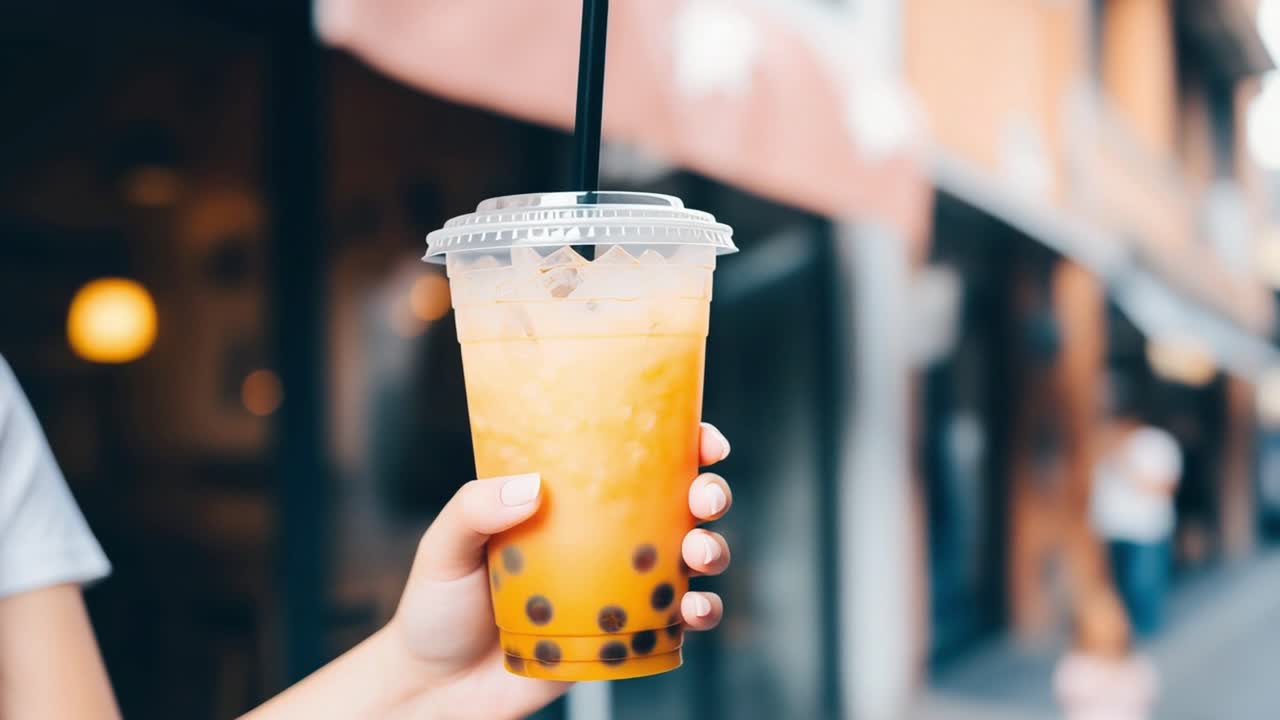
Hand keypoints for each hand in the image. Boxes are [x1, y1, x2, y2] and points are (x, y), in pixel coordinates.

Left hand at [391, 423, 733, 718]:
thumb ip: (473, 510)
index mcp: (570, 500)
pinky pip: (679, 620)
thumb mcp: (444, 549)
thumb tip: (533, 486)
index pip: (633, 458)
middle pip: (679, 502)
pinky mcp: (625, 636)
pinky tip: (693, 610)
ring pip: (692, 557)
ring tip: (698, 555)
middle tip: (704, 498)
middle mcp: (604, 538)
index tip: (702, 438)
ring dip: (713, 549)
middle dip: (710, 492)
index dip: (681, 442)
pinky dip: (701, 612)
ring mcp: (620, 586)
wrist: (438, 690)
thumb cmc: (437, 609)